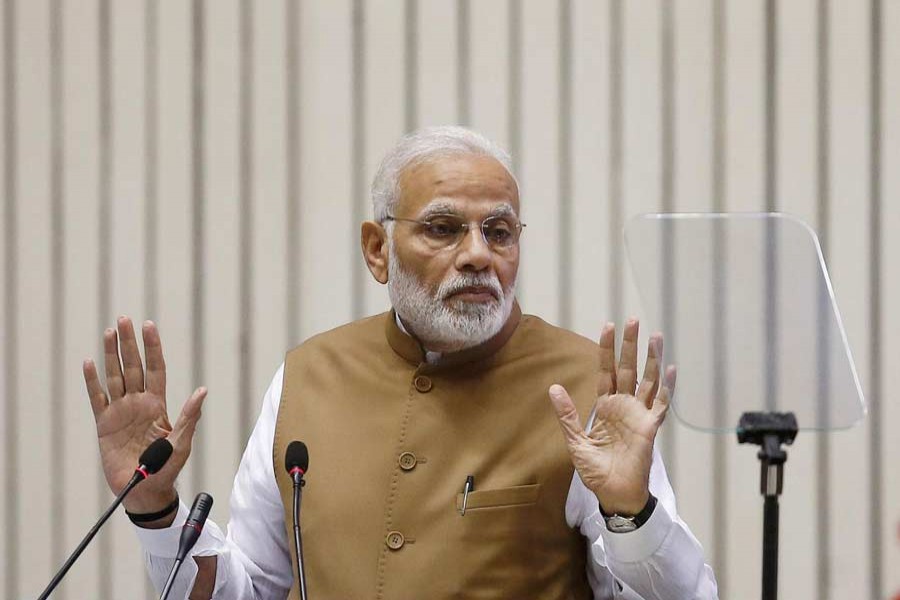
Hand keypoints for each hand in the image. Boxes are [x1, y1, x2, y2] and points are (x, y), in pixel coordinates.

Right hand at [83, 317, 206, 515]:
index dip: (152, 347)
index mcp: (158, 404)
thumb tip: (202, 391)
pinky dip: (92, 381)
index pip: (155, 368)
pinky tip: (89, 363)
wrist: (145, 490)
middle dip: (129, 343)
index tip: (148, 326)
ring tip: (108, 332)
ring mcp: (120, 411)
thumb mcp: (181, 442)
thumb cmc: (168, 468)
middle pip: (133, 366)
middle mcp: (138, 402)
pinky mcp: (104, 424)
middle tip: (124, 319)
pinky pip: (97, 398)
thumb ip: (189, 416)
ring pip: (114, 376)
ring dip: (110, 355)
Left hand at [549, 319, 673, 514]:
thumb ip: (567, 415)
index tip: (608, 325)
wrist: (613, 494)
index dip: (606, 349)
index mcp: (605, 406)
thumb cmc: (596, 471)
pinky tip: (671, 369)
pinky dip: (667, 387)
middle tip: (633, 320)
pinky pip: (661, 404)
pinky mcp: (650, 428)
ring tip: (655, 336)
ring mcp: (639, 415)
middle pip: (628, 368)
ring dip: (652, 359)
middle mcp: (624, 406)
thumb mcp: (575, 442)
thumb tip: (553, 388)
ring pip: (648, 380)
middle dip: (630, 345)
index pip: (606, 371)